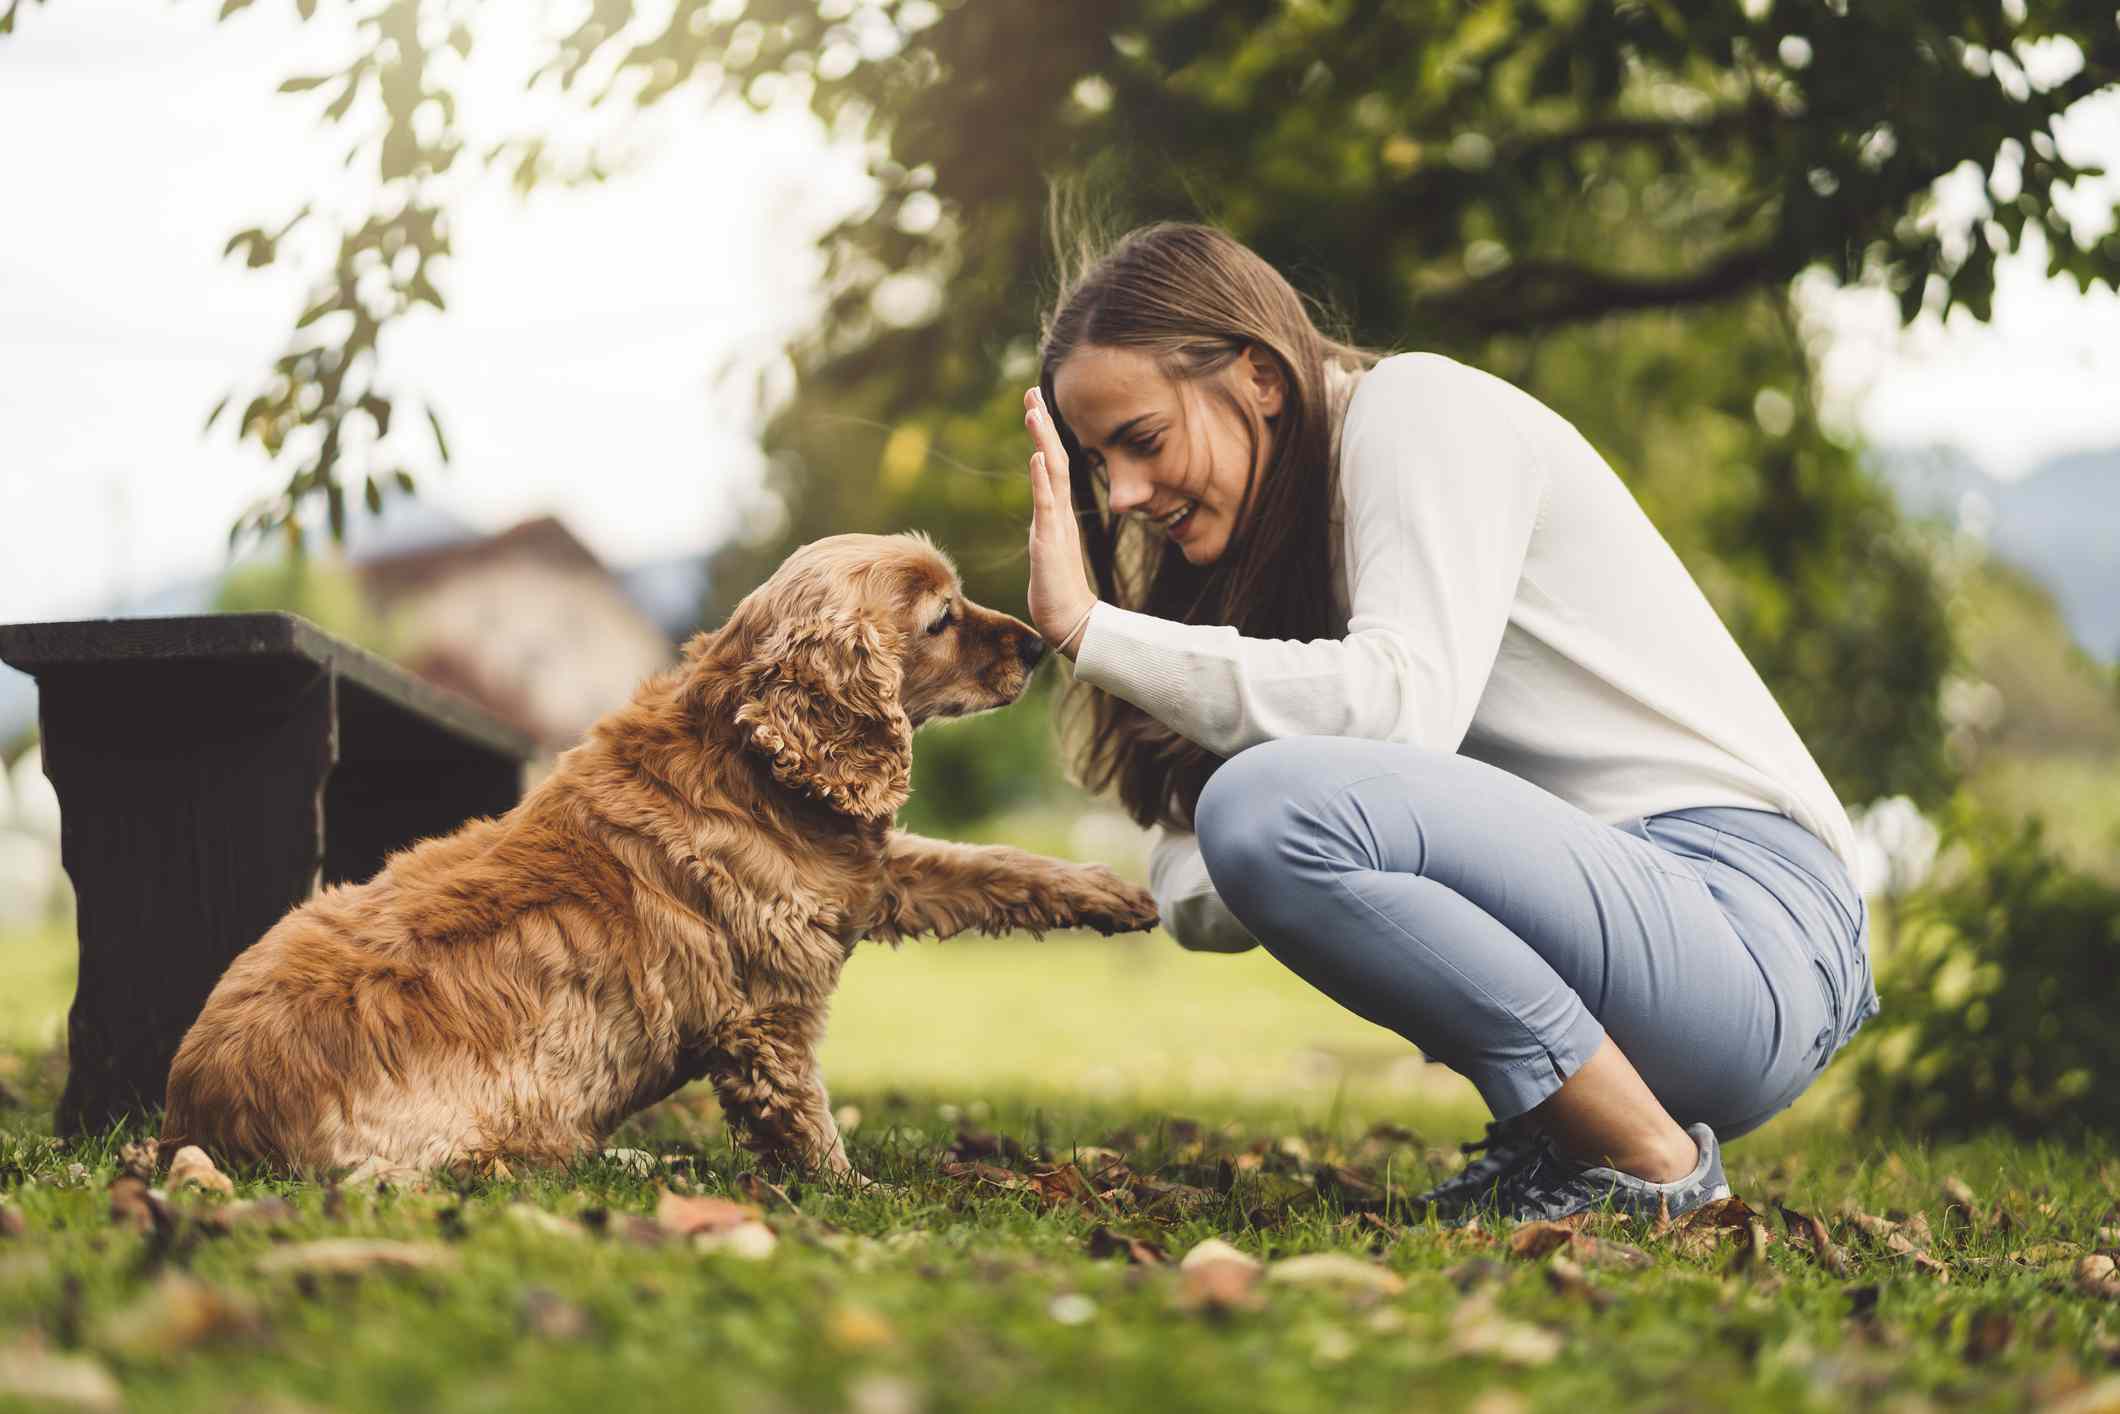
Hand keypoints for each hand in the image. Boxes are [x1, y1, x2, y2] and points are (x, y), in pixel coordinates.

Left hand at [1022, 386, 1096, 655]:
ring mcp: (1056, 524)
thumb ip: (1048, 529)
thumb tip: (1045, 518)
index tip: (1035, 406)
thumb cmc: (1057, 590)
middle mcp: (1059, 512)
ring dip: (1043, 439)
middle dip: (1043, 424)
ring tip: (1033, 410)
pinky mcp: (1050, 540)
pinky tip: (1038, 455)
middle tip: (1032, 392)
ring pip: (1052, 473)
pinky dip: (1043, 478)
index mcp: (1057, 513)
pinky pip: (1047, 503)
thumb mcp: (1047, 550)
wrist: (1068, 620)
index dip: (1045, 435)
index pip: (1054, 465)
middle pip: (1056, 458)